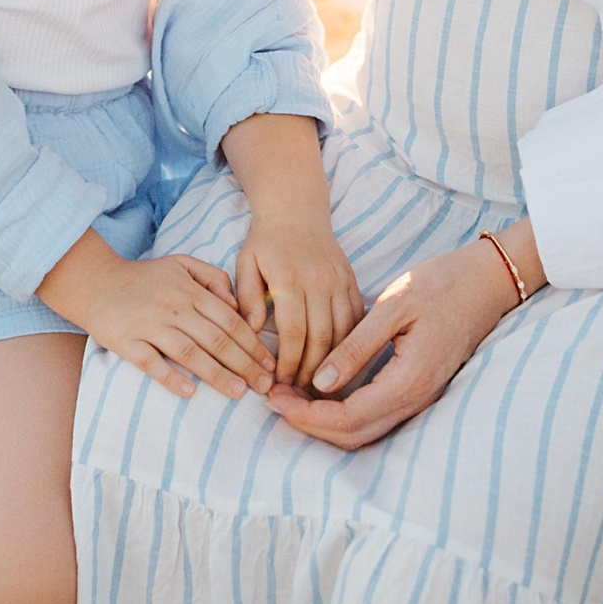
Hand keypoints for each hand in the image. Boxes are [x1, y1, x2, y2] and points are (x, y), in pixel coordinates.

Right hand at [39, 230, 276, 399]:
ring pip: (190, 353)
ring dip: (217, 374)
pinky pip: (151, 363)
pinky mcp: (127, 342)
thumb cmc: (145, 277)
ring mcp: (150, 326)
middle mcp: (174, 308)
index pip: (231, 321)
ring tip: (238, 392)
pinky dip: (170, 377)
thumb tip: (236, 305)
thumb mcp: (182, 264)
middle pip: (217, 340)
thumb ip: (213, 278)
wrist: (95, 281)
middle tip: (264, 386)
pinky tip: (189, 392)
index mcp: (191, 291)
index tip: (271, 364)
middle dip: (245, 364)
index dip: (254, 344)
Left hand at [234, 208, 363, 387]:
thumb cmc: (265, 241)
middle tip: (300, 394)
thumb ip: (246, 297)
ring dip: (333, 362)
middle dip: (311, 370)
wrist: (296, 210)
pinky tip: (340, 361)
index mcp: (290, 279)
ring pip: (344, 331)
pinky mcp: (352, 281)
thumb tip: (251, 330)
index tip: (280, 383)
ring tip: (319, 384)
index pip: (293, 332)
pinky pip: (356, 318)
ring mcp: (340, 281)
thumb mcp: (246, 263)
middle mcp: (319, 281)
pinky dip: (351, 342)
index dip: (289, 363)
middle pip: (321, 337)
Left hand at [265, 236, 521, 449]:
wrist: (487, 282)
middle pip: (353, 435)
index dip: (306, 414)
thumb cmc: (441, 285)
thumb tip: (320, 382)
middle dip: (309, 424)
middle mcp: (416, 399)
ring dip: (324, 422)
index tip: (273, 397)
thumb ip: (357, 348)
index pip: (347, 417)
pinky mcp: (419, 390)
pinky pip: (376, 416)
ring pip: (365, 432)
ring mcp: (421, 398)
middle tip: (273, 400)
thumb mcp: (393, 307)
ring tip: (290, 396)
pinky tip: (321, 391)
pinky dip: (344, 413)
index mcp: (409, 379)